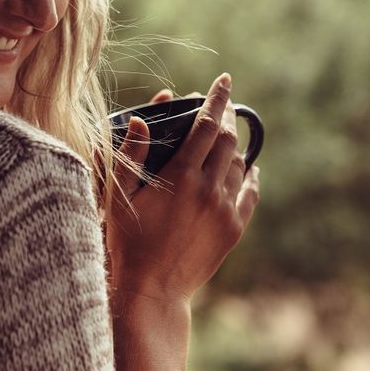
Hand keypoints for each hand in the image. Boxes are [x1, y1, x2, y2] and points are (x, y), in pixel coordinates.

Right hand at [106, 74, 260, 304]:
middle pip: (227, 140)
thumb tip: (140, 120)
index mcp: (182, 176)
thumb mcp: (119, 196)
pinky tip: (247, 169)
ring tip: (224, 139)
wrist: (153, 290)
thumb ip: (130, 155)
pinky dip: (250, 175)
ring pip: (239, 165)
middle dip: (226, 118)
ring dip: (233, 147)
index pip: (206, 124)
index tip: (224, 80)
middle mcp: (210, 189)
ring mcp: (225, 210)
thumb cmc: (128, 241)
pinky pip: (250, 193)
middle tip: (220, 107)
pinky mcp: (233, 230)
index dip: (216, 99)